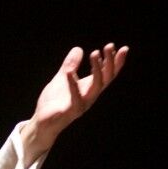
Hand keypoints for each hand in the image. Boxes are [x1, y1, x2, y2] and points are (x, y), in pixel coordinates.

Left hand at [22, 43, 128, 158]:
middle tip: (110, 46)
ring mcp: (82, 104)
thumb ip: (70, 65)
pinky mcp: (71, 111)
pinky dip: (73, 85)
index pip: (107, 74)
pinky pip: (75, 98)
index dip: (117, 62)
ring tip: (94, 53)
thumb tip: (78, 48)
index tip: (124, 48)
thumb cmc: (54, 102)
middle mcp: (90, 96)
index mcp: (90, 88)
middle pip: (106, 78)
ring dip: (97, 69)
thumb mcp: (62, 78)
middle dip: (110, 62)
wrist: (43, 122)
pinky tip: (69, 72)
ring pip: (96, 86)